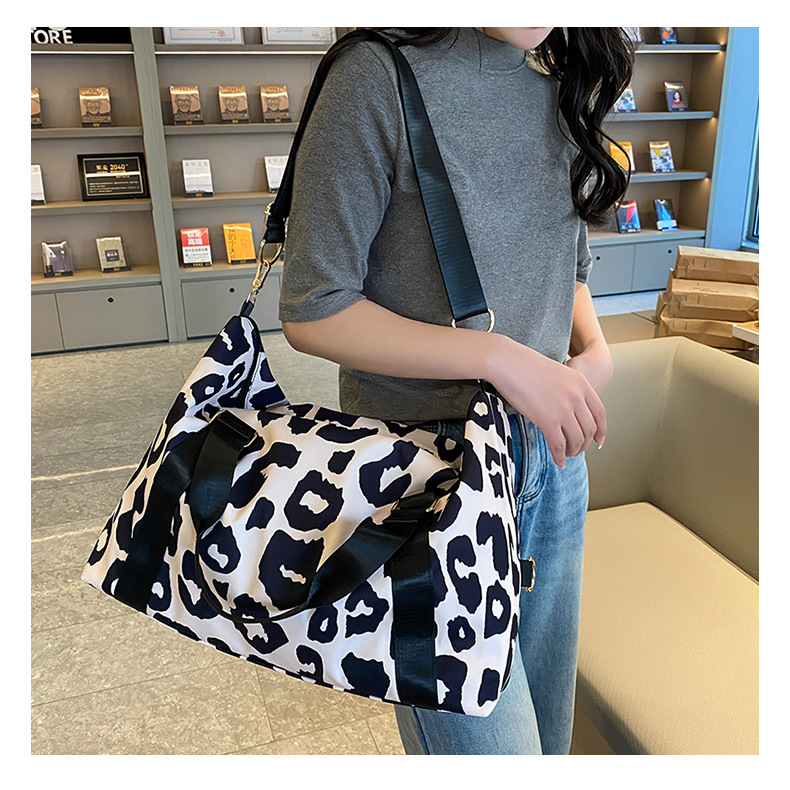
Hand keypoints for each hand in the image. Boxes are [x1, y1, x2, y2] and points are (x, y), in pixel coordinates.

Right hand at [486, 336, 606, 468]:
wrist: (507, 362)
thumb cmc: (523, 365)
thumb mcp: (556, 373)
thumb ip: (567, 390)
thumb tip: (565, 410)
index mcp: (581, 383)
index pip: (599, 413)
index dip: (601, 430)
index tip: (598, 440)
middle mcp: (577, 397)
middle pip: (589, 429)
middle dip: (584, 444)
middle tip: (576, 450)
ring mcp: (563, 409)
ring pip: (577, 440)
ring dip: (573, 451)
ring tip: (566, 455)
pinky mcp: (548, 420)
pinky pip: (559, 445)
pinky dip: (560, 456)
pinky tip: (559, 461)